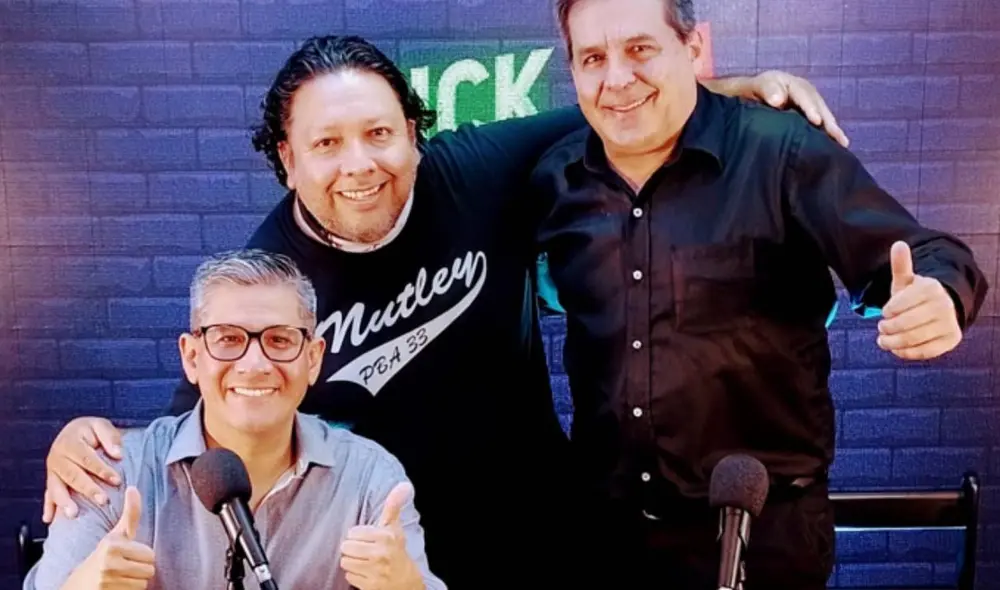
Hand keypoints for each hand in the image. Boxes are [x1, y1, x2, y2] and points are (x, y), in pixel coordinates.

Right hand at [44, 417, 122, 522]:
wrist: (74, 432)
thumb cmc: (91, 431)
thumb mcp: (101, 426)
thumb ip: (110, 437)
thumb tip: (118, 454)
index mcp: (69, 442)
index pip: (87, 458)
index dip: (101, 470)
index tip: (117, 480)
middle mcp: (56, 457)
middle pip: (72, 475)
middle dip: (88, 489)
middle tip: (102, 501)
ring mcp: (51, 470)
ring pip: (56, 487)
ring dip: (64, 501)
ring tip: (73, 514)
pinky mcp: (51, 480)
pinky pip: (48, 494)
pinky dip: (48, 507)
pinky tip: (49, 519)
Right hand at [60, 486, 154, 589]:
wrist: (77, 586)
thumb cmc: (102, 558)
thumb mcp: (115, 536)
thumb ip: (130, 514)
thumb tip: (133, 488)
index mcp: (112, 544)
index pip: (151, 554)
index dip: (142, 557)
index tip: (127, 556)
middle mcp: (109, 561)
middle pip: (150, 569)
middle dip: (140, 570)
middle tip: (123, 569)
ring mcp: (107, 580)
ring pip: (144, 583)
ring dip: (135, 583)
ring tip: (119, 578)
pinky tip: (117, 588)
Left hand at [340, 482, 422, 589]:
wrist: (406, 582)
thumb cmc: (396, 551)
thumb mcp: (395, 528)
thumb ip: (394, 506)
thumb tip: (404, 485)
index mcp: (386, 537)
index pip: (353, 532)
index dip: (358, 535)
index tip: (368, 539)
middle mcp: (381, 554)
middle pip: (346, 547)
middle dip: (353, 549)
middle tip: (364, 551)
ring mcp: (375, 572)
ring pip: (345, 562)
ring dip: (352, 562)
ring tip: (364, 561)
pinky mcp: (369, 586)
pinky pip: (349, 576)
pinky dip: (355, 575)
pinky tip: (365, 573)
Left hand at [748, 70, 849, 147]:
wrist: (748, 95)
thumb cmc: (751, 91)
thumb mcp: (756, 86)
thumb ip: (767, 90)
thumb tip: (778, 100)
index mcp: (793, 84)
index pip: (804, 96)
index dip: (810, 109)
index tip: (816, 121)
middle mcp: (805, 93)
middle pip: (819, 107)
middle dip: (828, 122)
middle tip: (837, 137)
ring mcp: (809, 104)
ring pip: (823, 116)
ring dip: (832, 129)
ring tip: (842, 144)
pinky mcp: (808, 115)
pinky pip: (820, 123)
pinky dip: (827, 133)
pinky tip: (836, 146)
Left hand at [877, 241, 961, 359]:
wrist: (940, 309)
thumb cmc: (915, 295)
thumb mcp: (906, 280)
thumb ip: (901, 265)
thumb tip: (898, 244)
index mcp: (930, 288)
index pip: (899, 304)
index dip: (888, 311)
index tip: (885, 312)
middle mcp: (944, 305)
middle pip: (905, 324)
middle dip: (887, 328)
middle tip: (881, 328)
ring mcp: (949, 323)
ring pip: (913, 339)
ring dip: (892, 342)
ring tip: (883, 340)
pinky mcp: (950, 340)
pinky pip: (924, 352)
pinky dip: (906, 352)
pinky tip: (896, 348)